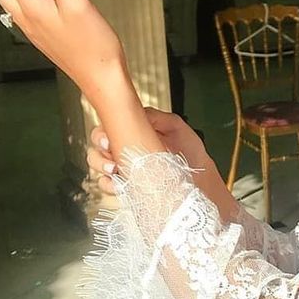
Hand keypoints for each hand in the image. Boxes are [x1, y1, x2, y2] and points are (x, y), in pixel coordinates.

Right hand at [87, 107, 210, 194]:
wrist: (200, 174)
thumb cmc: (188, 148)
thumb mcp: (175, 126)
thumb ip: (154, 116)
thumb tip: (137, 111)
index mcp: (133, 132)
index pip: (107, 129)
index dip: (101, 134)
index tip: (108, 141)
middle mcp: (125, 150)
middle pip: (97, 149)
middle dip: (98, 155)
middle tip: (111, 161)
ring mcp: (125, 169)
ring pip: (100, 169)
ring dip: (102, 170)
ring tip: (116, 172)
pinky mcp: (129, 186)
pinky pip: (109, 187)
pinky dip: (109, 186)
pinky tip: (119, 186)